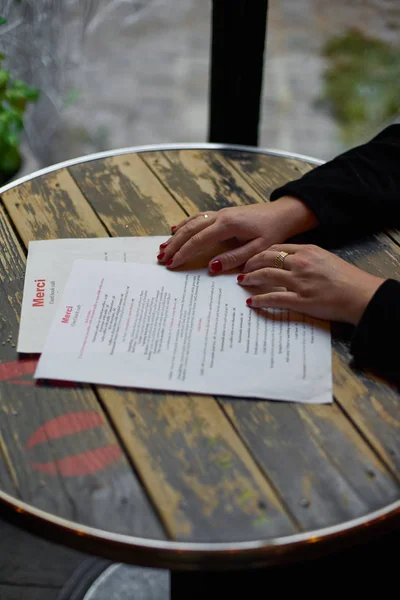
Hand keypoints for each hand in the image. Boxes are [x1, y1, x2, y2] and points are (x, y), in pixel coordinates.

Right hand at [157, 196, 317, 271]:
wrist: (283, 213)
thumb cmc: (273, 232)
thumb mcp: (258, 249)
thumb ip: (234, 258)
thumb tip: (212, 267)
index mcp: (228, 225)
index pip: (199, 239)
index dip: (184, 252)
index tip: (172, 264)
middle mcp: (220, 216)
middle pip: (190, 230)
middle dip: (174, 245)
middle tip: (161, 259)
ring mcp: (220, 213)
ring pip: (191, 222)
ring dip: (176, 236)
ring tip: (162, 248)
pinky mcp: (222, 213)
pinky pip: (198, 217)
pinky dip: (184, 224)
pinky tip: (175, 230)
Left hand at [239, 244, 384, 324]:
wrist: (360, 294)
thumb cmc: (348, 279)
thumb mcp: (327, 259)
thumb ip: (309, 258)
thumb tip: (293, 261)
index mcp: (308, 251)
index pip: (277, 248)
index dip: (261, 252)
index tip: (254, 257)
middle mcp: (300, 263)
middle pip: (267, 258)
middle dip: (251, 263)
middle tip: (244, 269)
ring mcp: (299, 281)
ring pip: (266, 275)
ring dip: (251, 278)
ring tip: (243, 282)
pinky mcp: (300, 300)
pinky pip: (273, 298)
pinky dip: (260, 300)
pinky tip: (252, 302)